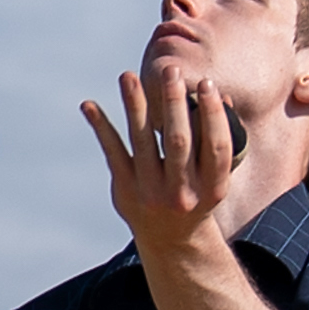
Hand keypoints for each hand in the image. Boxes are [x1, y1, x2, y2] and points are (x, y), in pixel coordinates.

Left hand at [81, 54, 241, 254]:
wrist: (171, 240)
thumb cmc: (196, 194)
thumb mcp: (214, 176)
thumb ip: (217, 139)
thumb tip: (219, 95)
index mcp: (212, 188)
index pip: (215, 146)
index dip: (212, 114)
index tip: (206, 83)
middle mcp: (182, 193)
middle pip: (178, 141)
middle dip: (174, 103)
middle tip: (170, 70)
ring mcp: (151, 193)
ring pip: (142, 142)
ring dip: (135, 106)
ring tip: (127, 76)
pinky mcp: (125, 190)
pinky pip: (112, 153)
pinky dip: (100, 128)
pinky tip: (89, 105)